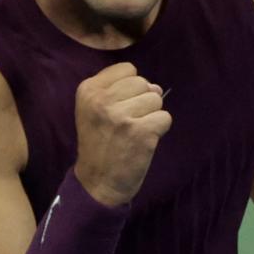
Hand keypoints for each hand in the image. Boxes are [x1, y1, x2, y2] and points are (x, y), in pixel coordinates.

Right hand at [73, 63, 172, 206]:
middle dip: (142, 101)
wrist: (97, 184)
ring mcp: (122, 116)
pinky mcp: (141, 132)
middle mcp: (103, 100)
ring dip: (151, 116)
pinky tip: (144, 142)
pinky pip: (165, 118)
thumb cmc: (99, 145)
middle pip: (143, 83)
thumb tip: (156, 87)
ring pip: (156, 99)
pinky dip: (159, 130)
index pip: (127, 69)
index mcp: (88, 90)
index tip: (121, 106)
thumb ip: (120, 91)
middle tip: (128, 124)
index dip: (131, 87)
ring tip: (135, 133)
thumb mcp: (94, 110)